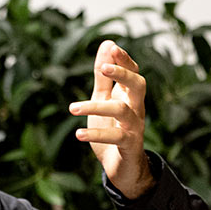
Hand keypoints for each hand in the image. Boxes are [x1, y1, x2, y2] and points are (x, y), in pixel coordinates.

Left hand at [70, 39, 154, 199]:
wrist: (120, 166)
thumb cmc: (112, 129)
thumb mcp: (104, 100)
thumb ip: (104, 76)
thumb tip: (107, 43)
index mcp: (129, 96)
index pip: (133, 72)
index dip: (124, 59)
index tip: (111, 47)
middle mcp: (136, 108)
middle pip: (138, 85)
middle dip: (123, 74)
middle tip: (104, 68)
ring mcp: (135, 127)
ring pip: (121, 111)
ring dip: (95, 106)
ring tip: (72, 108)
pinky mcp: (129, 145)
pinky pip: (116, 137)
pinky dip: (96, 134)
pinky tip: (79, 134)